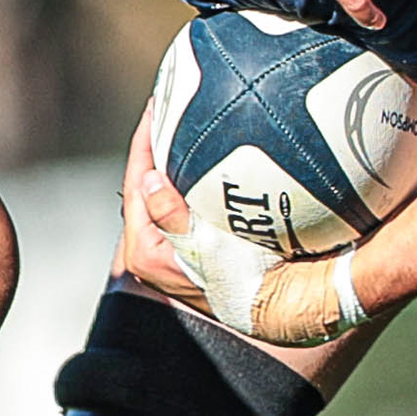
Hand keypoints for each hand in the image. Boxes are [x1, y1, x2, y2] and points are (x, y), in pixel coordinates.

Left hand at [121, 127, 349, 344]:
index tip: (156, 105)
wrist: (281, 309)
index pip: (135, 182)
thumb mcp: (209, 248)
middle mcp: (150, 253)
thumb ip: (174, 216)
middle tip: (170, 107)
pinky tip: (209, 154)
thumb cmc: (248, 280)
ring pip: (163, 193)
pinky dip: (190, 178)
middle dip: (156, 146)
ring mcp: (169, 251)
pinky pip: (182, 203)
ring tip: (186, 123)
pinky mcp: (189, 250)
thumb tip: (150, 178)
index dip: (144, 141)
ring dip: (173, 161)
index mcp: (144, 252)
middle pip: (146, 185)